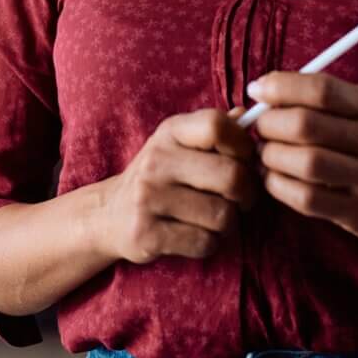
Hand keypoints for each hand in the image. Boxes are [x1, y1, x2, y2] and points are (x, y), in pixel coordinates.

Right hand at [97, 108, 259, 264]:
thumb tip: (245, 113)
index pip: (216, 125)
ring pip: (222, 215)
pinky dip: (210, 243)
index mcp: (170, 132)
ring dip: (228, 223)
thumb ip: (214, 131)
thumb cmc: (160, 176)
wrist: (110, 214)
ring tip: (215, 218)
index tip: (245, 161)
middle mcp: (156, 161)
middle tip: (241, 199)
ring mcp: (148, 198)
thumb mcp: (180, 145)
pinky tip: (197, 234)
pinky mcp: (147, 234)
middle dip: (247, 193)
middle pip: (231, 176)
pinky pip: (204, 243)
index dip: (244, 145)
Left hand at [248, 71, 357, 255]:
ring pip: (306, 163)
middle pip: (307, 126)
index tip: (257, 89)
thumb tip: (260, 89)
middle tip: (259, 128)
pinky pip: (307, 199)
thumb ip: (316, 98)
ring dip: (272, 157)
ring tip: (265, 154)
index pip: (322, 89)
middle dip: (270, 124)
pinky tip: (273, 178)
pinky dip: (278, 186)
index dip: (282, 86)